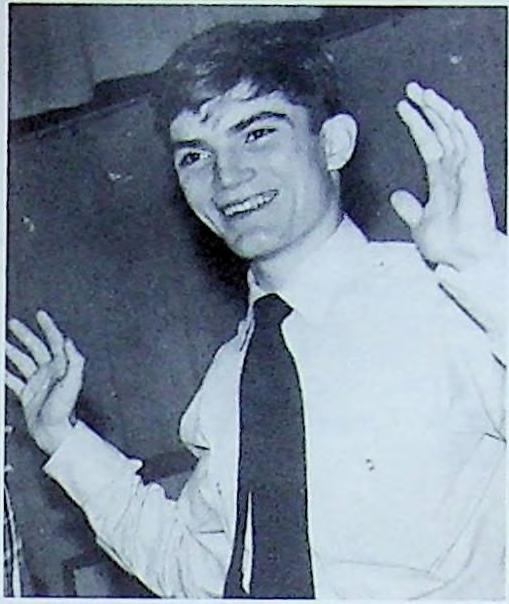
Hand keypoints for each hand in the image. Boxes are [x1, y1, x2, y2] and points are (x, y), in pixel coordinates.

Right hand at [5, 310, 84, 455]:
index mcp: (61, 366)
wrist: (54, 432)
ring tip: (1, 342)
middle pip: (35, 347)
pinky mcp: (29, 394)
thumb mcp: (72, 383)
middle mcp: (50, 372)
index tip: (40, 315)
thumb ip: (74, 361)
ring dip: (12, 351)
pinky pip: (14, 380)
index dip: (48, 327)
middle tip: (12, 324)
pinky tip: (0, 368)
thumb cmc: (64, 410)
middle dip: (25, 334)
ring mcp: (38, 382)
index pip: (54, 341)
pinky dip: (5, 373)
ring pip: (22, 361)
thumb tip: (68, 341)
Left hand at [390, 81, 498, 269]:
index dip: (417, 124)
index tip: (402, 106)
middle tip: (412, 89)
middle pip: (441, 131)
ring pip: (455, 133)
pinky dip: (462, 131)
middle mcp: (454, 170)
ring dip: (441, 112)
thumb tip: (396, 195)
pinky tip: (452, 115)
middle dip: (427, 109)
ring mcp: (465, 172)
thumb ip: (409, 207)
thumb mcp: (419, 222)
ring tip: (426, 94)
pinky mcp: (474, 178)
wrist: (460, 258)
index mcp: (441, 178)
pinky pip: (471, 148)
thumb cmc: (446, 243)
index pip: (428, 142)